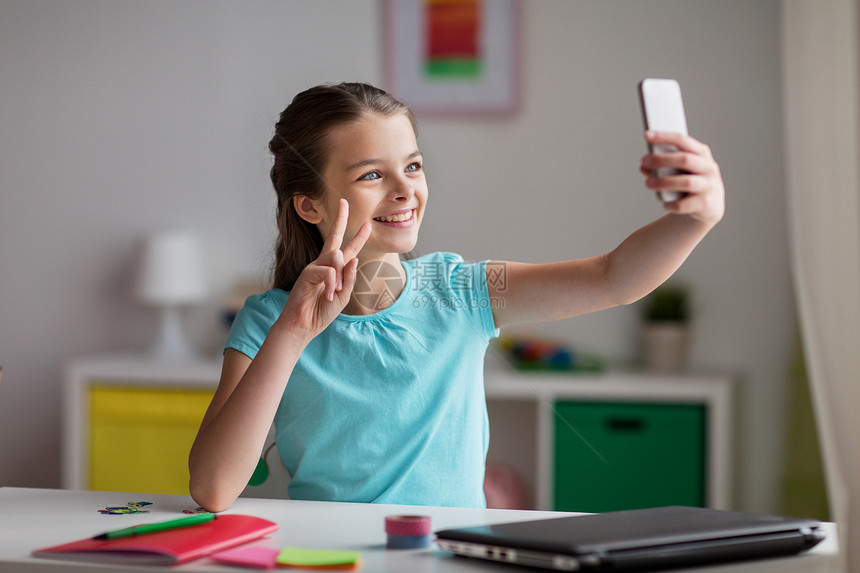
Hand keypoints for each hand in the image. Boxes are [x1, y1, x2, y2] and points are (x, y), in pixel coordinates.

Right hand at [278, 199, 371, 338]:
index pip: (348, 249)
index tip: (367, 224)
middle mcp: (324, 264)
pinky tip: (326, 296)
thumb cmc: (321, 313)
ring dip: (340, 277)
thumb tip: (354, 258)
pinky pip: (328, 271)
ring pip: (336, 257)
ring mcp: (314, 267)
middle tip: (344, 202)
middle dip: (341, 219)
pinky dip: (331, 285)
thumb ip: (349, 278)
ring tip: (334, 293)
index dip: (359, 237)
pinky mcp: (308, 273)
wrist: (303, 325)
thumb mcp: (343, 296)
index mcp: (334, 270)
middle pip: (335, 238)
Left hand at [641, 131, 724, 224]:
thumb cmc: (690, 182)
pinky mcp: (706, 203)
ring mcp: (709, 186)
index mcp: (701, 153)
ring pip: (686, 182)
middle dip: (662, 159)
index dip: (664, 137)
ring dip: (664, 182)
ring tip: (648, 183)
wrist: (710, 207)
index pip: (683, 140)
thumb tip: (643, 166)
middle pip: (685, 159)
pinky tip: (665, 203)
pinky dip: (671, 204)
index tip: (647, 135)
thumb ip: (665, 165)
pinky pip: (684, 204)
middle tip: (644, 161)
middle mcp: (709, 167)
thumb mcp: (681, 170)